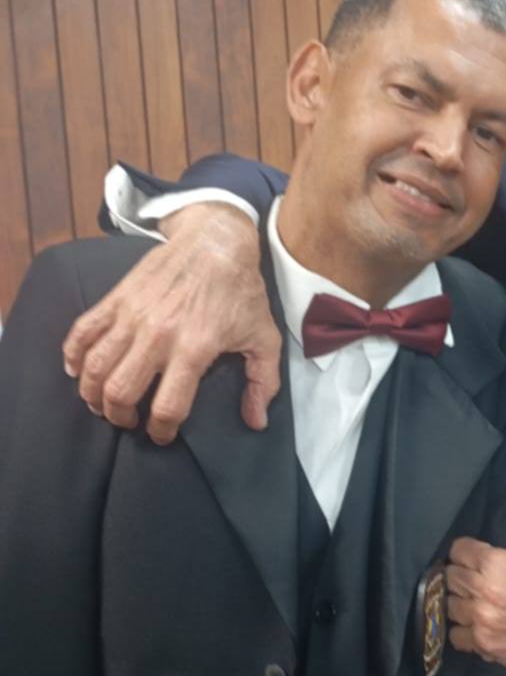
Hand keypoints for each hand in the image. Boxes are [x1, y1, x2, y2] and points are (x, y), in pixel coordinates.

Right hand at [62, 203, 281, 443]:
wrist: (215, 241)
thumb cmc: (241, 292)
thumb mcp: (264, 337)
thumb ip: (262, 382)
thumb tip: (256, 422)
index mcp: (194, 348)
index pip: (168, 406)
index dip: (162, 430)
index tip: (162, 435)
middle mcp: (158, 335)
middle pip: (121, 391)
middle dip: (120, 416)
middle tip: (128, 420)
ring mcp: (132, 315)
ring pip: (95, 367)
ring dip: (92, 394)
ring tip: (101, 403)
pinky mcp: (116, 298)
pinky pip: (82, 331)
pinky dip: (72, 355)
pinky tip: (77, 371)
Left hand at [446, 479, 505, 674]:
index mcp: (498, 564)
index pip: (458, 550)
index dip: (466, 552)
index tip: (474, 557)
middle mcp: (483, 591)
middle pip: (450, 575)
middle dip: (461, 574)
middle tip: (476, 578)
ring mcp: (479, 619)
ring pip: (448, 603)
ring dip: (459, 601)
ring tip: (474, 600)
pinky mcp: (480, 643)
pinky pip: (454, 633)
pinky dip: (462, 629)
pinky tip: (475, 623)